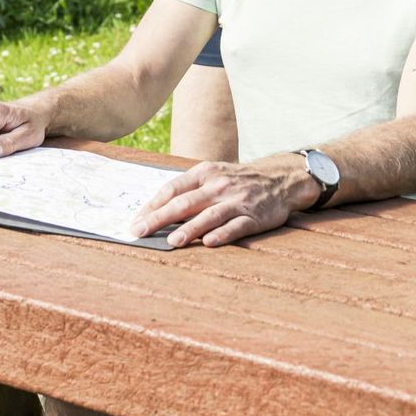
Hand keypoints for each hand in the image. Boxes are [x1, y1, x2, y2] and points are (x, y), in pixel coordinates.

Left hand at [130, 155, 314, 246]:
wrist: (280, 178)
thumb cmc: (237, 180)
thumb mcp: (212, 174)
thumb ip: (188, 189)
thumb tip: (157, 209)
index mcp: (204, 173)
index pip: (172, 189)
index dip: (152, 205)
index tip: (135, 220)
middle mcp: (218, 185)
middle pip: (184, 203)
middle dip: (159, 218)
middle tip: (139, 232)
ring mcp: (236, 201)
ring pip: (208, 215)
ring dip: (189, 229)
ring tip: (172, 241)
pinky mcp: (254, 216)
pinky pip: (236, 225)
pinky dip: (223, 234)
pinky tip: (210, 242)